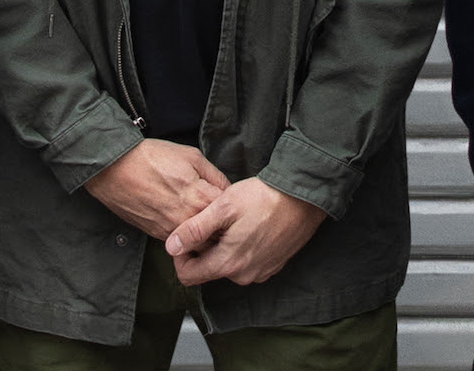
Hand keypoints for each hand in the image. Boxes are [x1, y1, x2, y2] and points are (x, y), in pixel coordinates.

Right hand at [84, 139, 230, 240]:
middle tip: (225, 221)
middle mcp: (190, 220)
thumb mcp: (191, 156)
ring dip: (206, 238)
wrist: (115, 169)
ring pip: (200, 246)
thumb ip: (214, 176)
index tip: (235, 206)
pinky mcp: (158, 236)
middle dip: (224, 230)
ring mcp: (173, 231)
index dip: (235, 210)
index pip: (232, 215)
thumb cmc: (152, 157)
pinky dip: (187, 239)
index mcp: (202, 198)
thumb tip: (227, 190)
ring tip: (206, 224)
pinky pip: (181, 244)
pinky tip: (186, 224)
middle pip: (219, 237)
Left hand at [164, 177, 325, 286]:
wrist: (303, 198)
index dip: (179, 256)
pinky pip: (246, 263)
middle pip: (207, 271)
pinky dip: (240, 249)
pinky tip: (247, 227)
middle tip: (210, 222)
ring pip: (227, 266)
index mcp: (227, 263)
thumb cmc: (263, 198)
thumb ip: (194, 229)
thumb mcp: (223, 207)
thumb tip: (170, 247)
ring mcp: (259, 273)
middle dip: (203, 250)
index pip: (188, 276)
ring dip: (222, 248)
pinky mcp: (271, 266)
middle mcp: (243, 276)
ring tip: (230, 222)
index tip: (185, 235)